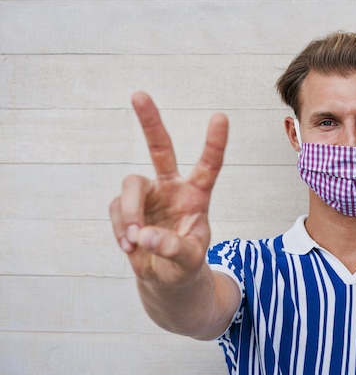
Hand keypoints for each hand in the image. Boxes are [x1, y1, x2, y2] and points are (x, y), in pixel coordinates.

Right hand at [109, 92, 227, 285]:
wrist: (166, 279)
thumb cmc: (185, 265)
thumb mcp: (189, 261)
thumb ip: (172, 248)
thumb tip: (144, 235)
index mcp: (197, 195)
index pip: (209, 166)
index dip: (214, 143)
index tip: (220, 116)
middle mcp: (172, 188)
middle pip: (161, 148)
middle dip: (150, 122)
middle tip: (138, 94)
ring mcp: (148, 195)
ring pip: (131, 185)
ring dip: (130, 213)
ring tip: (135, 242)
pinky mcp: (127, 207)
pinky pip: (116, 208)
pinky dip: (120, 228)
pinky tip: (130, 247)